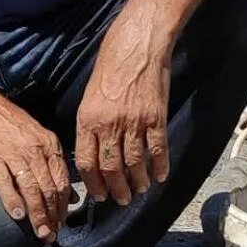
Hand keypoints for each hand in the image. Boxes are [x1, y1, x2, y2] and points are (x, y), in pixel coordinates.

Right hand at [0, 98, 72, 241]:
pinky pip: (5, 183)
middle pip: (49, 189)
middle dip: (53, 216)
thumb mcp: (36, 135)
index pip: (62, 180)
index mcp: (48, 144)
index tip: (62, 223)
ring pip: (31, 189)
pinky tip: (16, 215)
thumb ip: (53, 164)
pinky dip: (12, 201)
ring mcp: (13, 154)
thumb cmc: (4, 121)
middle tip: (52, 234)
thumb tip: (70, 195)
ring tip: (40, 232)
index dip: (63, 205)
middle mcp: (34, 150)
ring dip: (37, 214)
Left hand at [74, 16, 171, 205]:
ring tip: (139, 190)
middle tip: (121, 199)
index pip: (86, 162)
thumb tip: (92, 152)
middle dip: (116, 189)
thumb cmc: (109, 68)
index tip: (98, 195)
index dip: (92, 183)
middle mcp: (109, 124)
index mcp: (88, 119)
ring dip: (138, 182)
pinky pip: (158, 150)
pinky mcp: (155, 118)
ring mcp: (133, 122)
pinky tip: (160, 176)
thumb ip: (90, 125)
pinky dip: (160, 167)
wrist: (136, 47)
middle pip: (110, 168)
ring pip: (135, 163)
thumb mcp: (90, 97)